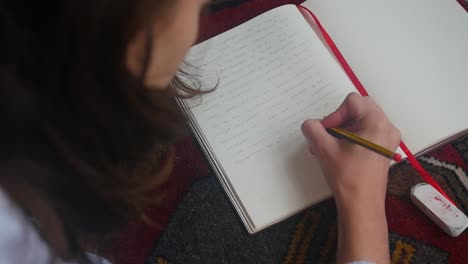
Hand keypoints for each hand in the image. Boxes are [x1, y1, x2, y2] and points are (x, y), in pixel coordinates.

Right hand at [301, 92, 399, 263]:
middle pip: (359, 108)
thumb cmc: (347, 177)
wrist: (361, 205)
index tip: (327, 132)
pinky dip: (350, 137)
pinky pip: (365, 132)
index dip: (335, 114)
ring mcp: (387, 139)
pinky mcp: (383, 149)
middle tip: (327, 137)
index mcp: (377, 123)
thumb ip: (313, 129)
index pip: (352, 102)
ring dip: (342, 130)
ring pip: (360, 120)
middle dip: (339, 120)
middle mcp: (387, 127)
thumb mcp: (324, 149)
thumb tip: (310, 124)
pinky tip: (338, 152)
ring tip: (329, 147)